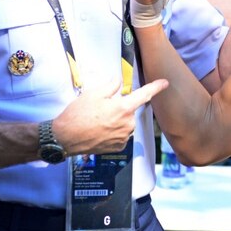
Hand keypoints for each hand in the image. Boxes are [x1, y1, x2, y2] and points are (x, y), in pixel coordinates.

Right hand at [53, 74, 167, 154]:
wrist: (65, 138)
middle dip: (120, 106)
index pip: (144, 95)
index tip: (165, 83)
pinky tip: (99, 130)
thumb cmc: (78, 114)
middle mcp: (127, 124)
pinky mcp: (118, 147)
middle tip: (102, 108)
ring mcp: (124, 137)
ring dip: (116, 119)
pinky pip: (121, 134)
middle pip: (130, 110)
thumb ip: (111, 86)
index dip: (156, 87)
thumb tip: (119, 83)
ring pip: (125, 122)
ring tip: (97, 120)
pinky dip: (113, 130)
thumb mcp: (93, 93)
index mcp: (123, 108)